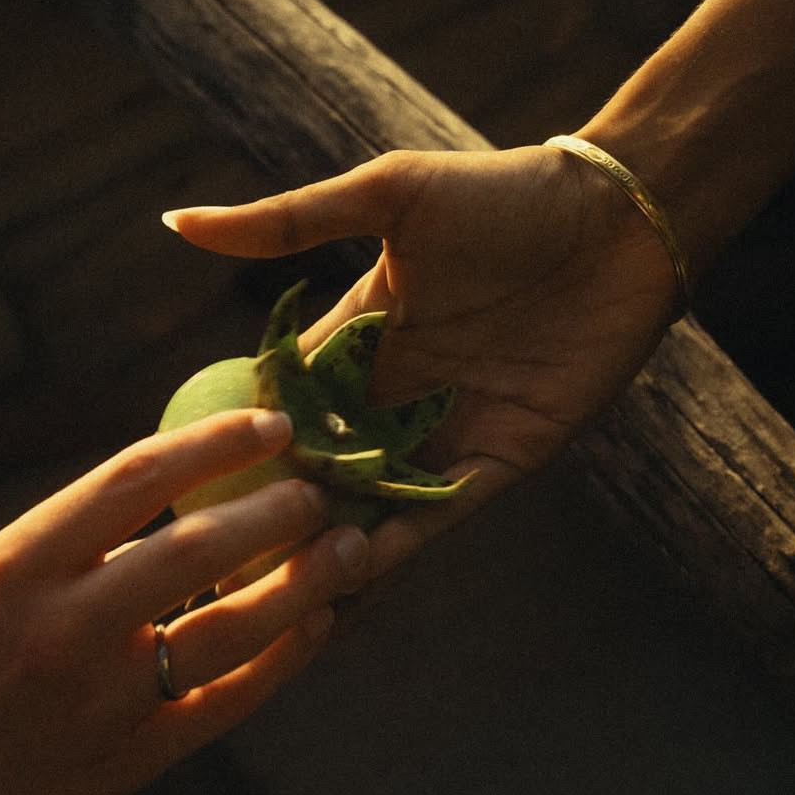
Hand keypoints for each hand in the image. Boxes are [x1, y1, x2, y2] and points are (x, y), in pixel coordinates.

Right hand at [0, 409, 368, 794]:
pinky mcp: (132, 761)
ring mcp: (101, 701)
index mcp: (17, 564)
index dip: (216, 441)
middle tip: (322, 487)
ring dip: (304, 583)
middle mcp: (61, 627)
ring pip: (230, 629)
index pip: (134, 477)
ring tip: (352, 547)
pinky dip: (284, 659)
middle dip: (276, 510)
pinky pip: (230, 702)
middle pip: (196, 549)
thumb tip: (191, 479)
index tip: (273, 421)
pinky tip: (319, 624)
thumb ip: (84, 537)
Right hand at [163, 148, 680, 572]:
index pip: (282, 403)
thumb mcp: (386, 196)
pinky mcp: (499, 458)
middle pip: (317, 466)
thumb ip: (285, 224)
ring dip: (323, 545)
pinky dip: (393, 548)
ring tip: (261, 599)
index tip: (179, 492)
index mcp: (358, 337)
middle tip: (204, 570)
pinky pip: (437, 515)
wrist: (619, 219)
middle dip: (269, 515)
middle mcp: (393, 393)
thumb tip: (175, 221)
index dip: (236, 445)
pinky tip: (345, 584)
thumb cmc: (502, 195)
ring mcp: (444, 430)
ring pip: (369, 503)